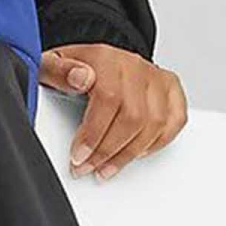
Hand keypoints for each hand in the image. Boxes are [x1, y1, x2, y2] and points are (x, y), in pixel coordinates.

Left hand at [38, 42, 187, 181]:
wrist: (94, 60)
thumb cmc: (72, 68)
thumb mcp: (50, 65)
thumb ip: (57, 70)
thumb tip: (80, 77)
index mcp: (105, 58)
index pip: (108, 98)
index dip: (94, 133)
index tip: (79, 155)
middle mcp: (134, 66)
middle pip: (133, 116)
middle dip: (108, 151)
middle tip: (88, 166)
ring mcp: (155, 77)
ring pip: (154, 123)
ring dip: (130, 153)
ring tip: (107, 167)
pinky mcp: (170, 88)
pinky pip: (175, 120)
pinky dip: (158, 142)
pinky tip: (136, 152)